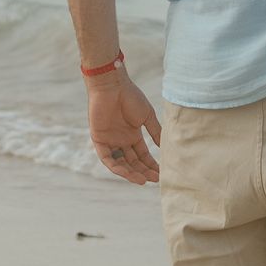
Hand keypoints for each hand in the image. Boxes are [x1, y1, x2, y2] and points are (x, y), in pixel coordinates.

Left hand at [87, 67, 161, 184]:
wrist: (112, 85)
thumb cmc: (130, 96)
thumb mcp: (147, 116)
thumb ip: (155, 132)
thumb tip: (166, 147)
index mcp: (132, 134)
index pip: (142, 155)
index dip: (151, 165)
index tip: (161, 174)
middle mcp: (121, 140)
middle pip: (132, 162)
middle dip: (143, 171)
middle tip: (154, 180)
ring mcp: (110, 141)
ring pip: (120, 163)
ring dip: (131, 173)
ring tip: (142, 180)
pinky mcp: (98, 140)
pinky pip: (106, 158)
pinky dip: (116, 167)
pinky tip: (127, 173)